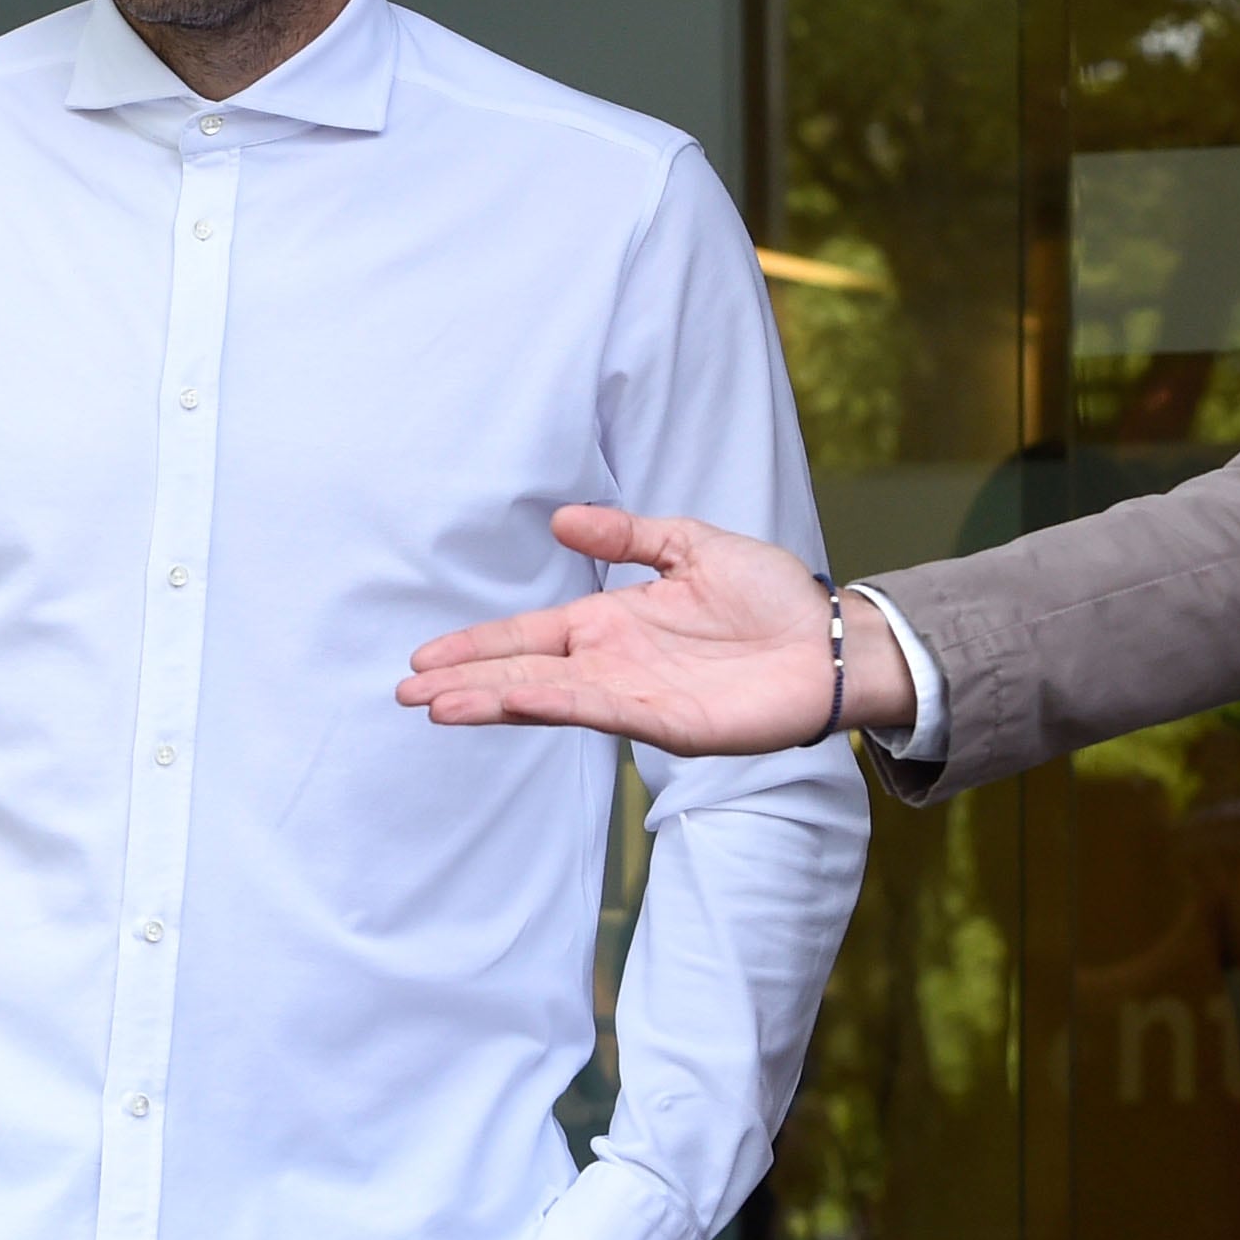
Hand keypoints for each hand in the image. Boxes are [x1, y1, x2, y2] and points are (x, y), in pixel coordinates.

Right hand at [397, 505, 914, 754]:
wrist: (834, 642)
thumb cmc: (773, 598)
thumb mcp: (692, 545)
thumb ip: (626, 536)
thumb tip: (561, 518)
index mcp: (610, 623)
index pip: (526, 637)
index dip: (476, 647)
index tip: (424, 658)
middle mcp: (610, 663)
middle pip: (520, 673)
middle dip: (462, 683)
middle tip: (405, 693)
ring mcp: (633, 694)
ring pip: (545, 698)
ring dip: (489, 703)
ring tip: (436, 707)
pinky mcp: (664, 721)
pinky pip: (595, 711)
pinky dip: (549, 707)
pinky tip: (509, 705)